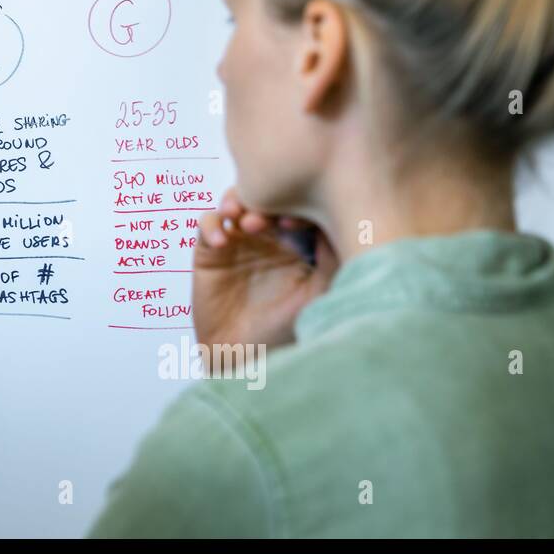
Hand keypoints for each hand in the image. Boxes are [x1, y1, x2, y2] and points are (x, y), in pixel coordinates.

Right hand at [192, 188, 338, 364]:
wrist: (242, 357)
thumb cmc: (284, 331)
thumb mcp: (318, 295)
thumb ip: (333, 260)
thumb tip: (347, 220)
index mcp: (297, 243)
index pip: (298, 206)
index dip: (296, 203)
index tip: (293, 221)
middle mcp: (268, 237)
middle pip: (265, 196)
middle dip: (263, 198)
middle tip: (264, 219)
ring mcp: (238, 241)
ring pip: (235, 201)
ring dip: (235, 201)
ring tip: (240, 218)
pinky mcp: (209, 251)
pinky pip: (206, 223)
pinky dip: (211, 225)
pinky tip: (221, 243)